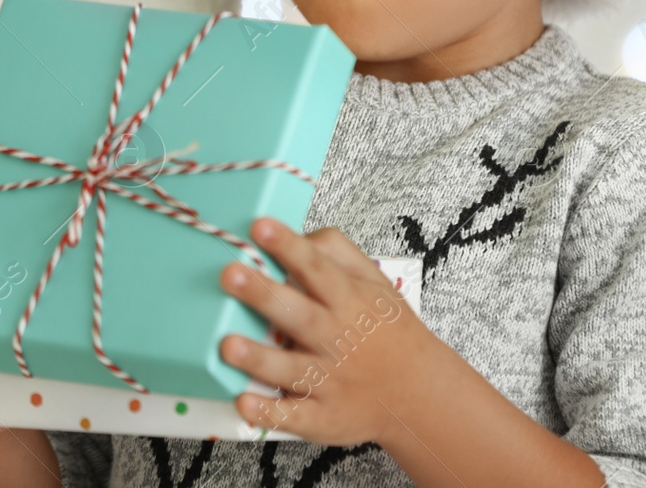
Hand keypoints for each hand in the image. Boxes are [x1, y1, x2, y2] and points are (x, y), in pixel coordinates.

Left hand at [217, 218, 442, 447]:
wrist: (419, 395)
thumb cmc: (389, 333)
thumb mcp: (377, 284)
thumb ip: (340, 255)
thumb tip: (300, 236)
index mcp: (350, 301)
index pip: (316, 268)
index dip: (289, 247)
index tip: (261, 227)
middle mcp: (337, 340)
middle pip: (298, 314)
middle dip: (263, 295)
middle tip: (230, 275)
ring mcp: (329, 381)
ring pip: (289, 368)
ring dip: (258, 358)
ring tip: (227, 344)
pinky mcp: (322, 417)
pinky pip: (292, 416)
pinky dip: (268, 412)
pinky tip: (244, 402)